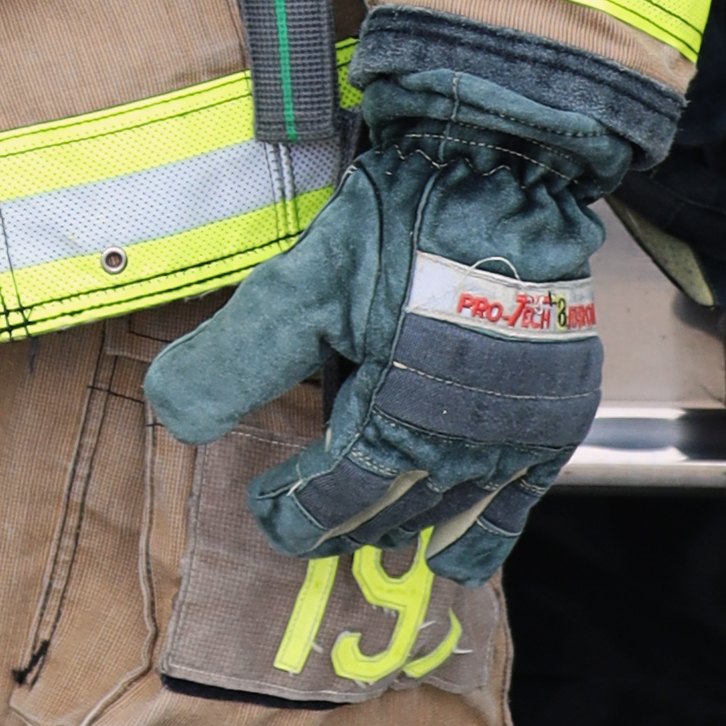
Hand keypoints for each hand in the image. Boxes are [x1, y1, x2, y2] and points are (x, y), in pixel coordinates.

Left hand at [144, 16, 655, 584]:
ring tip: (370, 528)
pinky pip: (516, 502)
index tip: (265, 508)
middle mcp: (461, 444)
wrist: (507, 172)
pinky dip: (481, 533)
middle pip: (389, 512)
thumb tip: (170, 416)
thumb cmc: (404, 224)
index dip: (293, 513)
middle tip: (308, 515)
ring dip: (402, 525)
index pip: (334, 499)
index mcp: (397, 419)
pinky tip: (454, 553)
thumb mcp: (304, 285)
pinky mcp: (555, 417)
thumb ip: (237, 357)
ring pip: (447, 513)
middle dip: (343, 519)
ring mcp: (515, 436)